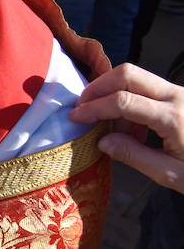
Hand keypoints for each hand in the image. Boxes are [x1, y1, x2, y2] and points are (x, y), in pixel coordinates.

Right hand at [68, 63, 183, 191]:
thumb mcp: (170, 175)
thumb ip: (134, 156)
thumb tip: (102, 141)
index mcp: (174, 117)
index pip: (123, 101)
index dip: (94, 108)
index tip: (75, 117)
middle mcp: (178, 97)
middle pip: (128, 74)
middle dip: (99, 86)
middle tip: (83, 106)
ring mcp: (182, 93)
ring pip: (137, 77)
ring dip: (114, 94)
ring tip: (112, 128)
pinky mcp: (182, 96)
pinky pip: (148, 88)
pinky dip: (130, 100)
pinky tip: (132, 129)